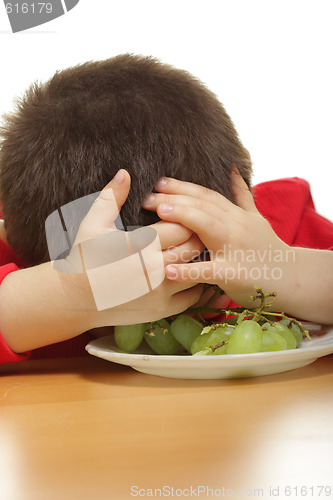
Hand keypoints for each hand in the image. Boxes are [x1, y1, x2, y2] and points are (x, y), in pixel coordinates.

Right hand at [62, 170, 203, 324]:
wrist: (74, 298)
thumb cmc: (84, 258)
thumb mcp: (93, 223)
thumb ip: (112, 197)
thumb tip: (125, 173)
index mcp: (140, 245)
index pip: (180, 227)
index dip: (186, 218)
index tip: (184, 214)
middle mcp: (154, 270)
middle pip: (193, 248)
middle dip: (197, 236)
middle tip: (197, 229)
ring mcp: (159, 293)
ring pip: (197, 272)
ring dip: (200, 260)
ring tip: (198, 250)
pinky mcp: (161, 310)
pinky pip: (191, 297)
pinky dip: (196, 285)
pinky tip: (192, 273)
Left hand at [142, 169, 293, 310]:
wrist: (290, 276)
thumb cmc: (266, 248)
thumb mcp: (255, 217)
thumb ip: (241, 194)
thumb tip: (232, 168)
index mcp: (235, 215)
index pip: (206, 195)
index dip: (182, 187)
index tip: (159, 182)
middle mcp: (235, 226)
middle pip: (203, 206)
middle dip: (174, 199)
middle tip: (147, 197)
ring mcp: (235, 248)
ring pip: (208, 227)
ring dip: (184, 218)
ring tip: (160, 214)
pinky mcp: (234, 273)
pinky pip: (210, 270)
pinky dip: (189, 270)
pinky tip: (168, 271)